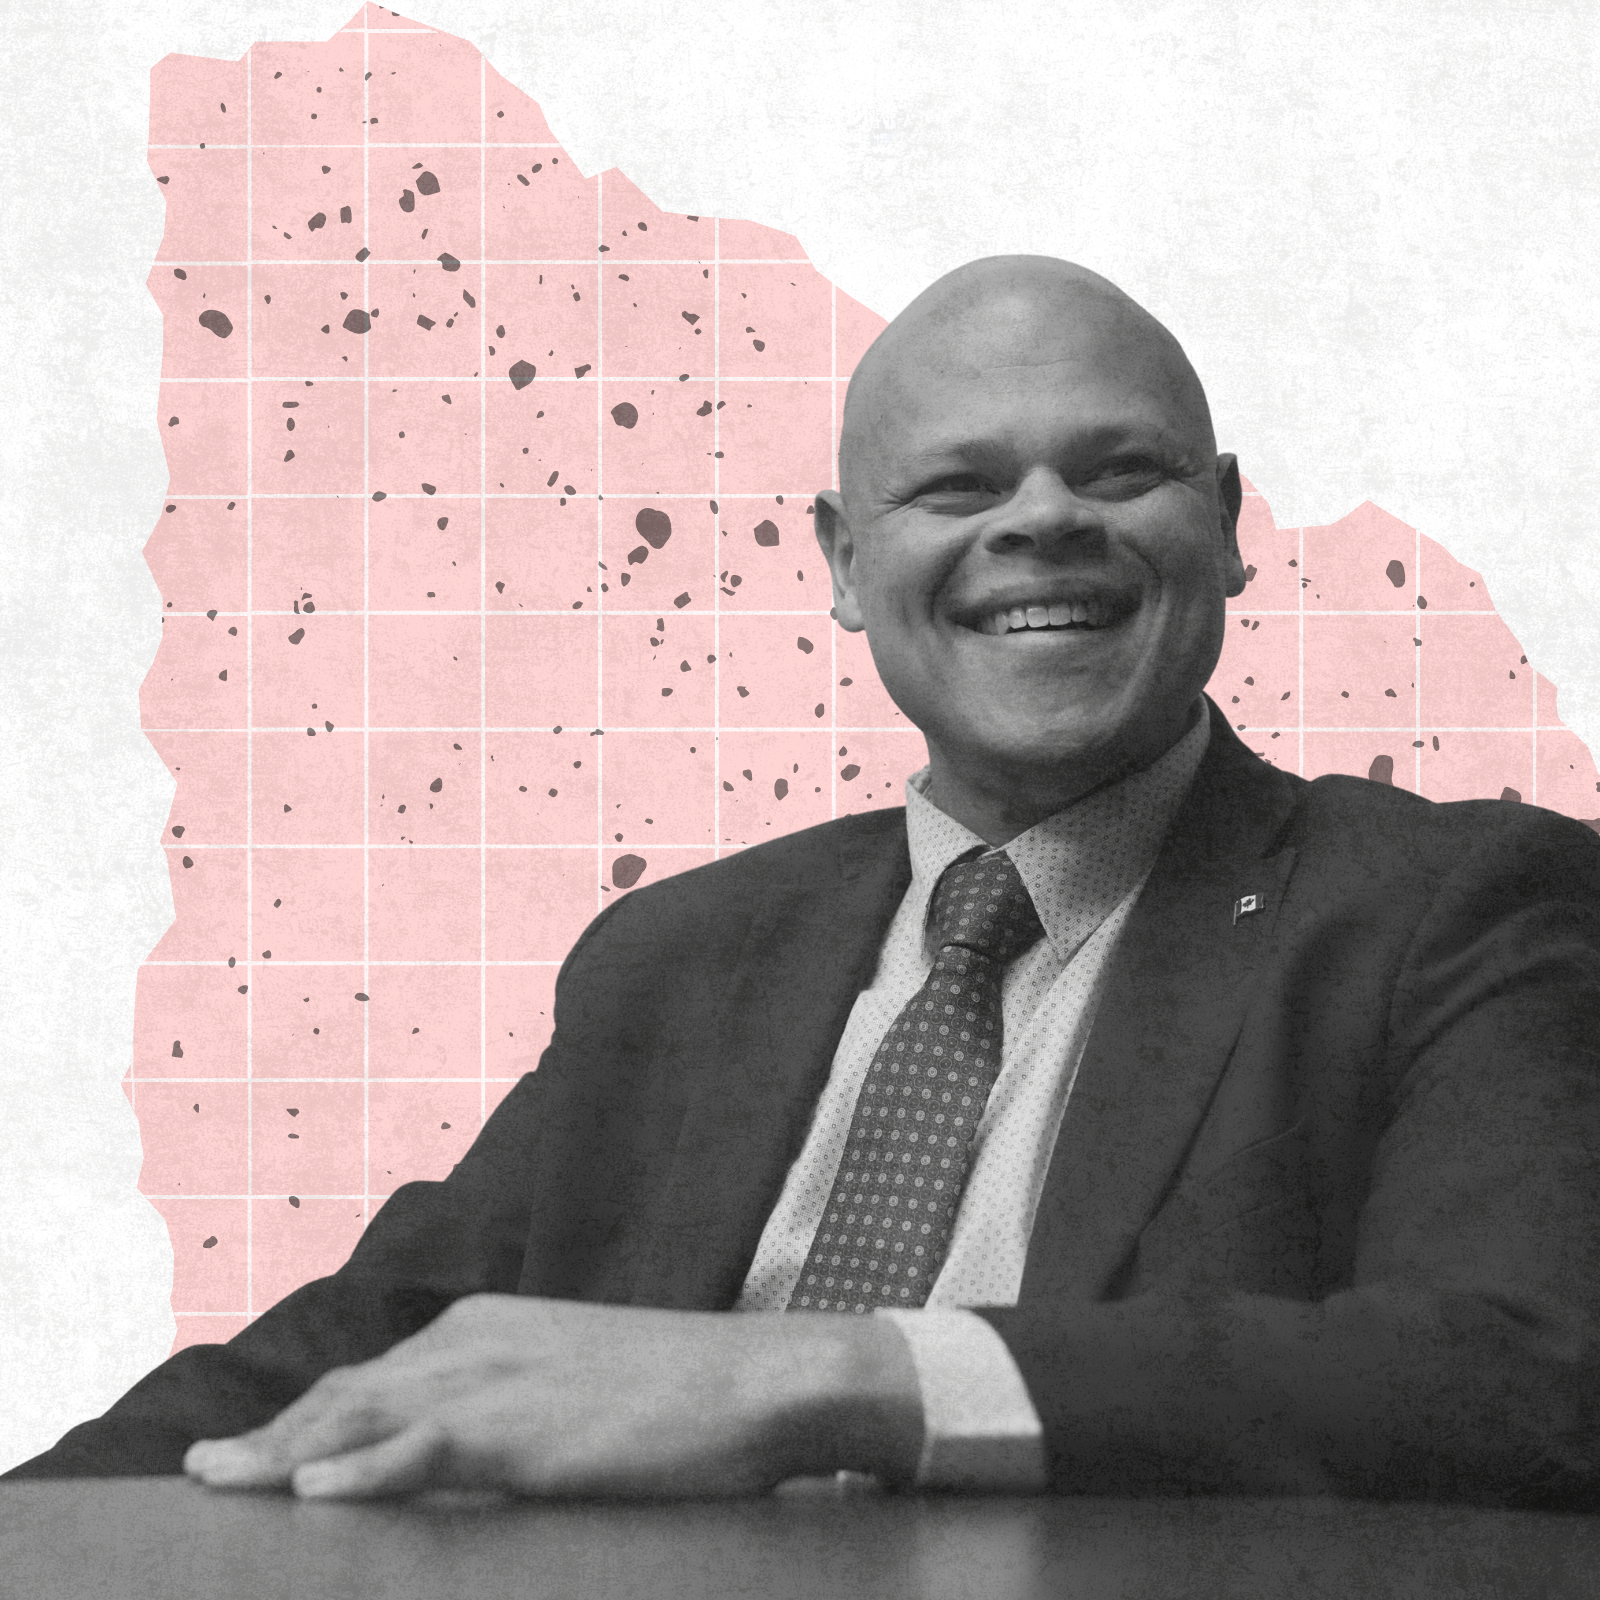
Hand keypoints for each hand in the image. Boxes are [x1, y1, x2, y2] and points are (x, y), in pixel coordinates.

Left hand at [182, 1295, 922, 1500]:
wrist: (761, 1379)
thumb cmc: (686, 1393)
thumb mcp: (583, 1389)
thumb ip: (518, 1406)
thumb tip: (478, 1449)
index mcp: (492, 1329)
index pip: (376, 1377)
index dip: (309, 1416)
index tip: (259, 1449)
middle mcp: (480, 1341)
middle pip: (351, 1393)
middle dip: (274, 1435)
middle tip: (204, 1472)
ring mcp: (501, 1379)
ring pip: (366, 1416)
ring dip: (285, 1454)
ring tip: (221, 1483)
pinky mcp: (527, 1426)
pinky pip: (423, 1448)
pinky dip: (360, 1468)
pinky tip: (311, 1492)